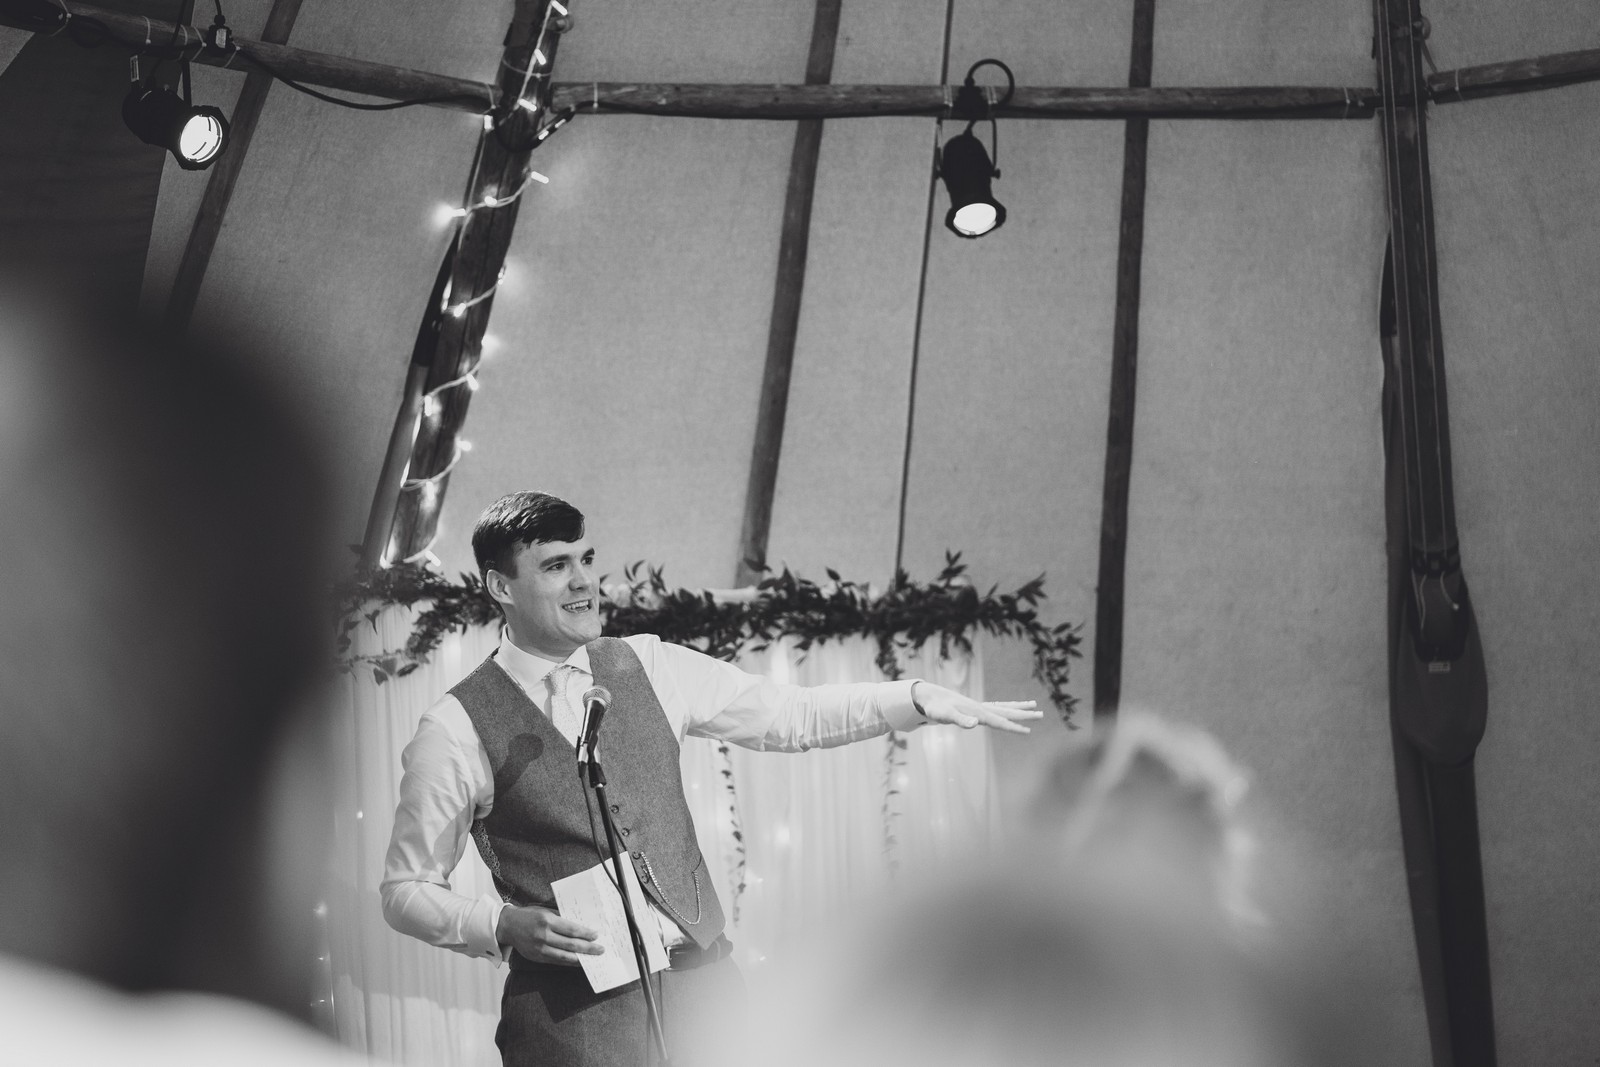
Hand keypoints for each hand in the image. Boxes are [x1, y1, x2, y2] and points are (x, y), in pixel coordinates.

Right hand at [497, 904, 604, 966]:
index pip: (571, 929)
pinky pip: (557, 962)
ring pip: (565, 957)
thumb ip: (561, 918)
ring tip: (593, 958)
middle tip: (600, 949)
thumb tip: (580, 925)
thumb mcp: (545, 911)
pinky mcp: (537, 958)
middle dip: (588, 948)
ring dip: (581, 958)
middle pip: (571, 944)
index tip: (596, 935)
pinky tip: (579, 961)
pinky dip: (569, 963)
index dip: (585, 934)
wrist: (509, 926)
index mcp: (547, 921)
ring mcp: (540, 949)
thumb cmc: (529, 916)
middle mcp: (543, 936)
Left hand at [911, 681, 1042, 733]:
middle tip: (1041, 714)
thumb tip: (974, 723)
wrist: (929, 696)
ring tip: (1034, 704)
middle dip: (1024, 714)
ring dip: (1018, 707)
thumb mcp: (945, 716)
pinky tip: (1009, 709)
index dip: (1013, 727)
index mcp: (978, 712)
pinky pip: (995, 707)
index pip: (1000, 721)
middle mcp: (981, 708)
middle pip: (1007, 711)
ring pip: (1004, 707)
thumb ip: (960, 720)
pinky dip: (1005, 708)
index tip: (1028, 732)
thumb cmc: (936, 708)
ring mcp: (979, 707)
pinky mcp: (974, 708)